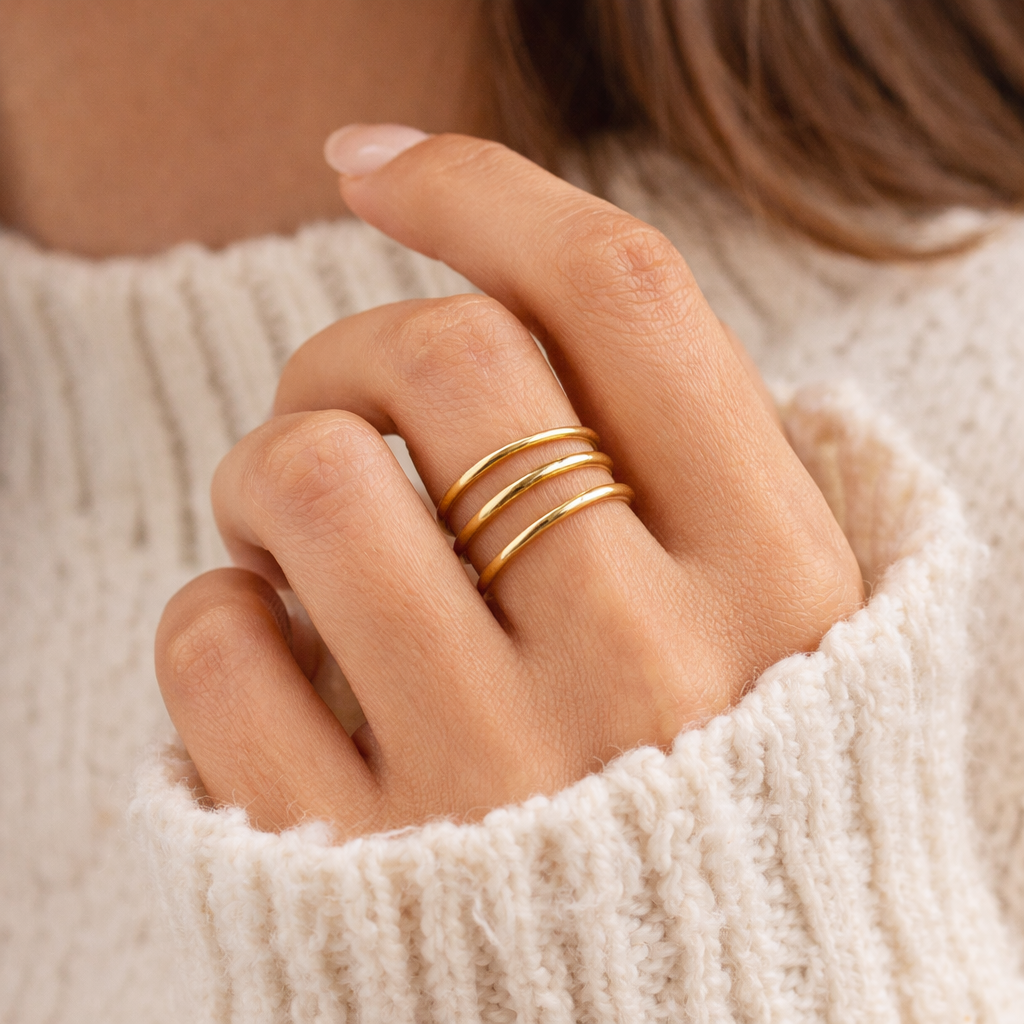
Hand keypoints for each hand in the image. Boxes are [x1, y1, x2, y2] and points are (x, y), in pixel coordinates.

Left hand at [155, 130, 862, 834]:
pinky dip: (217, 608)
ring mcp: (497, 775)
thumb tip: (522, 274)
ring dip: (270, 466)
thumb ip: (699, 455)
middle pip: (448, 356)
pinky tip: (275, 642)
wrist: (698, 1012)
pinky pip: (215, 644)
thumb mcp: (779, 611)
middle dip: (354, 343)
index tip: (380, 165)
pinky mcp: (355, 868)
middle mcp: (651, 668)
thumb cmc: (724, 781)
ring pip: (308, 477)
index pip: (621, 294)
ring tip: (302, 525)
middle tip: (348, 406)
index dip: (483, 187)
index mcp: (777, 582)